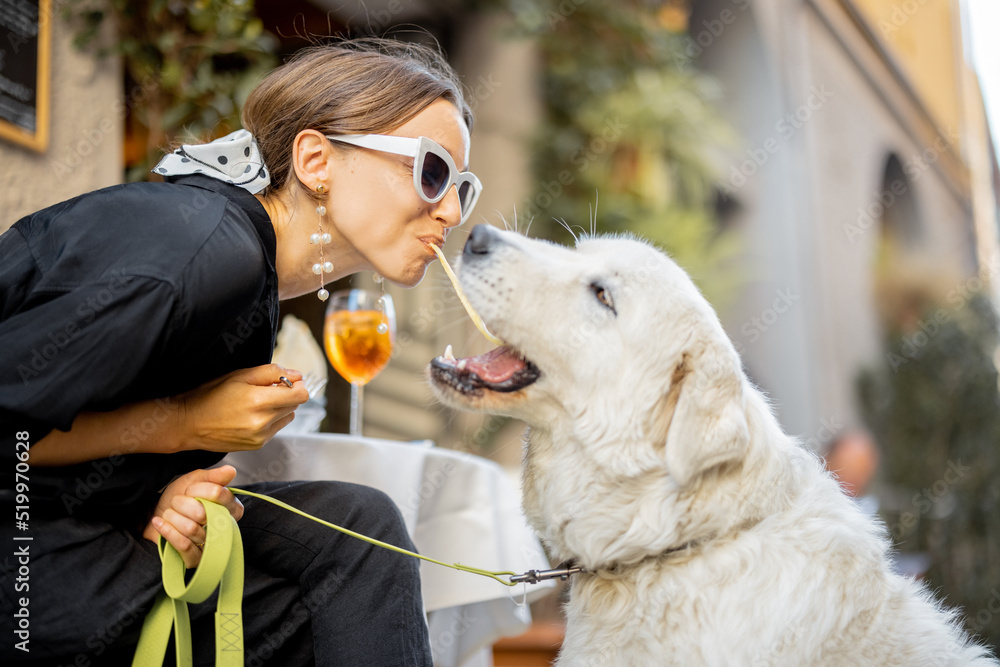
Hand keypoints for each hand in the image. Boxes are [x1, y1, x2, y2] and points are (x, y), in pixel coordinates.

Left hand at [143, 465, 243, 568]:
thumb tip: (231, 471)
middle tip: (176, 503)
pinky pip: (183, 545)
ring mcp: (211, 546)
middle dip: (182, 504)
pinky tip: (159, 522)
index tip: (188, 489)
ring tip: (168, 514)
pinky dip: (168, 531)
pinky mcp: (196, 559)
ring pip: (191, 528)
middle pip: (203, 513)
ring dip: (172, 517)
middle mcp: (226, 528)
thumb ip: (213, 477)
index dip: (199, 490)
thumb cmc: (179, 498)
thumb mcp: (194, 481)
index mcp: (231, 508)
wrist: (156, 516)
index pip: (220, 494)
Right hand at [178, 364, 309, 452]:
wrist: (189, 423)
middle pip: (295, 405)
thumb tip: (296, 375)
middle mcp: (263, 422)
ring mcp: (261, 436)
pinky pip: (276, 428)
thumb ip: (271, 372)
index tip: (289, 380)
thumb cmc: (210, 395)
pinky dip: (271, 420)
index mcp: (259, 402)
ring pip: (288, 417)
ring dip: (280, 408)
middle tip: (267, 388)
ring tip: (258, 402)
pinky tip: (252, 415)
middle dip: (287, 394)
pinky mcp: (257, 445)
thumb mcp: (239, 375)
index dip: (298, 385)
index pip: (300, 395)